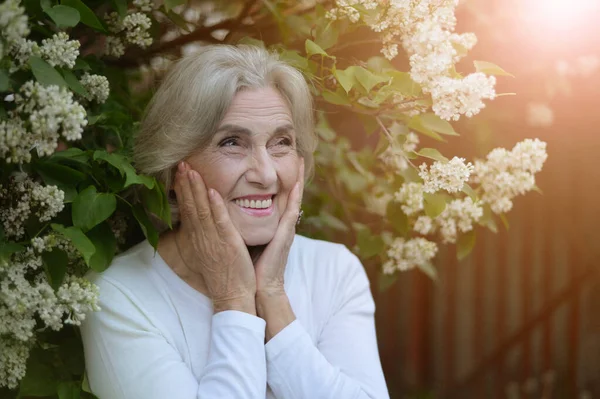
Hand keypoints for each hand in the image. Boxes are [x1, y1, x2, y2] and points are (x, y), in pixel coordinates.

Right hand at [173, 161, 255, 313]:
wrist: (233, 297)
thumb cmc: (226, 276)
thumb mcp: (212, 253)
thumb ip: (209, 236)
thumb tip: (206, 223)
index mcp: (199, 239)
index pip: (188, 210)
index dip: (184, 190)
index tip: (179, 172)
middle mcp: (202, 238)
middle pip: (190, 206)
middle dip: (185, 184)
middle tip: (180, 163)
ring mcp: (214, 240)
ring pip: (201, 210)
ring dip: (196, 189)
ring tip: (190, 170)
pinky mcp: (227, 244)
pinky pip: (219, 223)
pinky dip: (215, 207)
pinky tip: (212, 191)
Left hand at [254, 160, 303, 295]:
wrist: (261, 288)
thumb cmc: (254, 266)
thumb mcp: (249, 239)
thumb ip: (247, 225)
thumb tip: (234, 212)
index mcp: (274, 224)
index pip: (279, 196)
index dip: (282, 178)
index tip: (283, 159)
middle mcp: (283, 224)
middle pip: (290, 192)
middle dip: (294, 172)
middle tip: (296, 150)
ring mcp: (286, 229)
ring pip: (294, 198)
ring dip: (297, 178)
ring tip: (299, 159)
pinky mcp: (285, 236)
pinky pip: (290, 212)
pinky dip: (294, 197)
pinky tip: (295, 184)